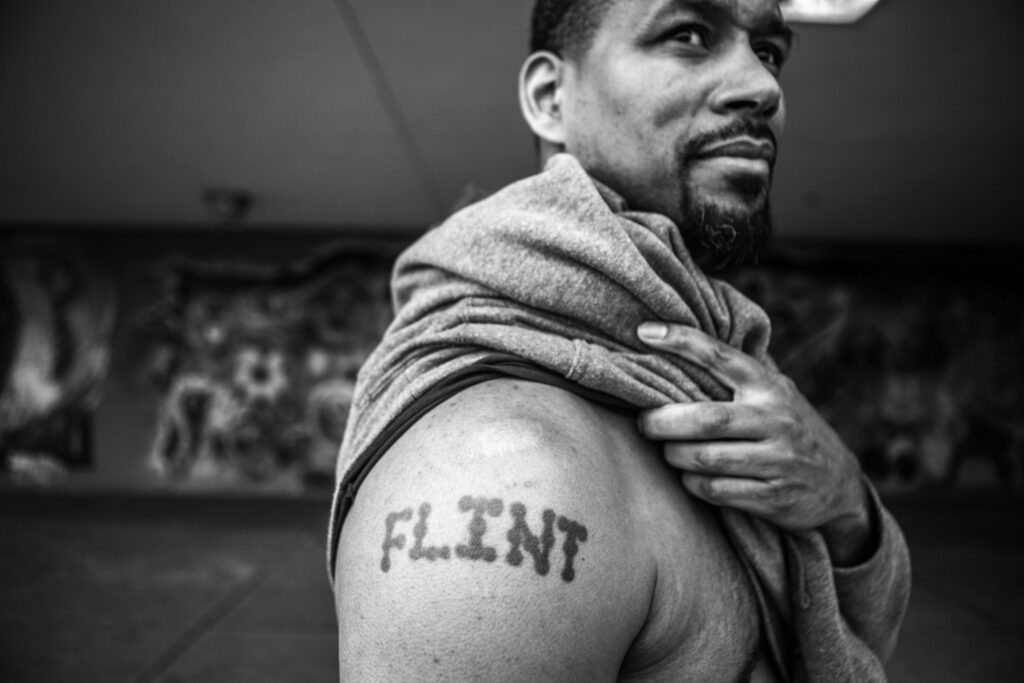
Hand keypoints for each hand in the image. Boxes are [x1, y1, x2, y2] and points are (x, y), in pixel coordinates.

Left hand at [635, 321, 873, 563]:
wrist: (841, 485)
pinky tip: (690, 477)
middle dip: (663, 422)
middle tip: (643, 423)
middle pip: (706, 418)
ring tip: (667, 451)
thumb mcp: (774, 395)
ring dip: (675, 456)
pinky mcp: (775, 497)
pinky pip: (717, 491)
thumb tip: (676, 347)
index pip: (720, 355)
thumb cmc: (789, 429)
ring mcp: (778, 460)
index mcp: (769, 386)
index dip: (681, 340)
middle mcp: (775, 419)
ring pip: (706, 458)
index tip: (644, 332)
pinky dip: (693, 483)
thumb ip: (737, 377)